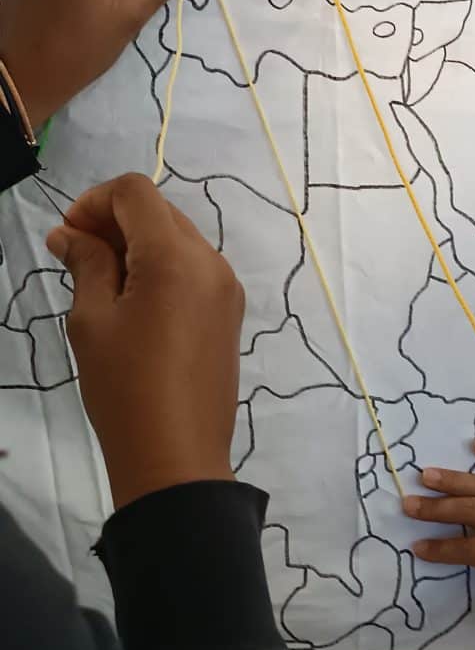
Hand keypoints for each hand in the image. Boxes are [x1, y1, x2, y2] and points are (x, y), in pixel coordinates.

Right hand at [46, 173, 244, 508]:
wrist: (177, 457)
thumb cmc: (125, 388)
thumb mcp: (93, 321)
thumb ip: (86, 264)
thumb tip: (68, 233)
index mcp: (176, 256)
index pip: (136, 192)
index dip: (96, 201)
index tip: (68, 234)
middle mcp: (211, 261)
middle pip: (160, 212)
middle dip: (115, 221)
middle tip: (76, 256)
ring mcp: (227, 286)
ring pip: (179, 238)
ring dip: (139, 243)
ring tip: (102, 281)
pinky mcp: (231, 311)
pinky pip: (195, 268)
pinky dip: (162, 267)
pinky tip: (135, 300)